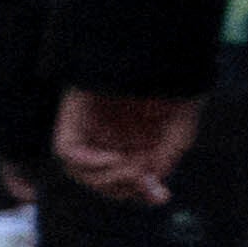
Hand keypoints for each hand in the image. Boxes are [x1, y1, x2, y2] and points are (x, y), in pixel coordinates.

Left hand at [50, 88, 197, 203]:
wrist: (156, 52)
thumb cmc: (173, 86)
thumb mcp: (179, 128)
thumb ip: (166, 157)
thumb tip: (152, 188)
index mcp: (131, 144)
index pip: (124, 182)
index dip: (138, 194)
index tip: (159, 195)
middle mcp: (107, 139)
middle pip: (102, 182)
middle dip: (123, 188)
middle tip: (143, 177)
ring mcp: (89, 129)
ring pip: (82, 173)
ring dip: (107, 179)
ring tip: (132, 167)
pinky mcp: (74, 117)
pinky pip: (68, 151)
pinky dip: (89, 162)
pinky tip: (114, 158)